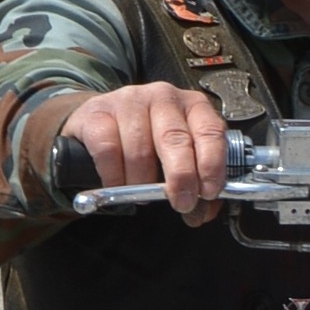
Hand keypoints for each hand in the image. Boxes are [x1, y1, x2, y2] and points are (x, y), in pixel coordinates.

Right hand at [60, 82, 231, 221]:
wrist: (102, 123)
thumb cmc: (150, 143)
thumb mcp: (179, 158)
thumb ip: (197, 184)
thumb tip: (202, 213)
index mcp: (193, 106)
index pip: (209, 131)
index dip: (212, 164)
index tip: (209, 191)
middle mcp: (162, 97)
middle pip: (174, 139)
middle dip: (180, 177)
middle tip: (181, 203)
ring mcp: (129, 100)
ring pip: (140, 150)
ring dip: (142, 182)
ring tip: (142, 194)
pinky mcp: (97, 111)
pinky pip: (108, 151)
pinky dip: (114, 176)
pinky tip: (118, 185)